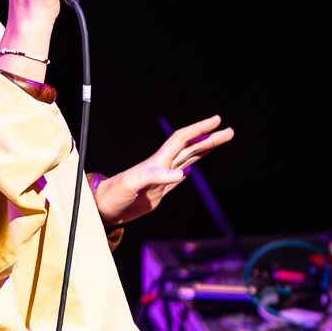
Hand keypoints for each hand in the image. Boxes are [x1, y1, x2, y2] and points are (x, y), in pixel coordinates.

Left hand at [92, 115, 233, 226]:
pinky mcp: (159, 190)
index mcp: (157, 161)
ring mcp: (162, 177)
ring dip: (205, 149)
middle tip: (229, 131)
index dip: (199, 129)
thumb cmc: (113, 195)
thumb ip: (155, 177)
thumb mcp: (132, 185)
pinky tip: (195, 166)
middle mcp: (162, 165)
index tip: (216, 121)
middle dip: (210, 138)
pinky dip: (191, 166)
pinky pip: (180, 174)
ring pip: (189, 158)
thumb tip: (184, 174)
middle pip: (190, 147)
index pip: (183, 139)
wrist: (102, 209)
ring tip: (220, 141)